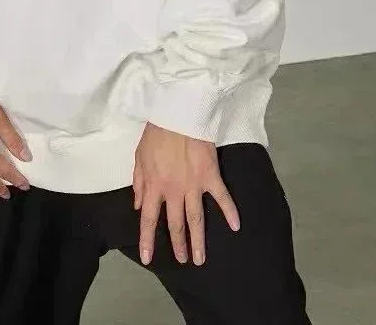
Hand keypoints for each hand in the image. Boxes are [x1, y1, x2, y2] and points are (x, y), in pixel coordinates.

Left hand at [133, 122, 239, 266]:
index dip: (147, 239)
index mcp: (154, 186)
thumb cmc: (156, 133)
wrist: (177, 114)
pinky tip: (236, 226)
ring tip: (200, 258)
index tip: (147, 258)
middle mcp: (173, 191)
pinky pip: (221, 197)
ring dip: (198, 240)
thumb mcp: (139, 157)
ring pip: (196, 219)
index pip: (149, 219)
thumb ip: (139, 183)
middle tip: (182, 261)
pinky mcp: (210, 176)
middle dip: (178, 245)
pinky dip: (229, 211)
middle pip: (176, 224)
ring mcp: (193, 185)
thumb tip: (139, 206)